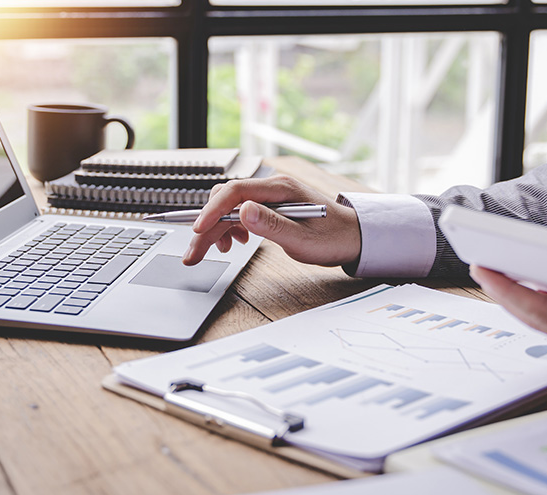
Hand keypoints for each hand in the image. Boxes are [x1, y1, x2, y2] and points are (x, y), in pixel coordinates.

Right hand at [183, 175, 361, 266]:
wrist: (352, 237)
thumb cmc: (333, 238)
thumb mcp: (303, 239)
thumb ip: (272, 225)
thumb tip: (243, 211)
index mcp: (280, 188)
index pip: (235, 191)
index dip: (212, 210)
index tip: (198, 230)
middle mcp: (272, 187)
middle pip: (226, 200)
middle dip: (207, 227)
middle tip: (194, 254)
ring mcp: (269, 195)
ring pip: (229, 207)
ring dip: (216, 228)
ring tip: (218, 250)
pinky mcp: (269, 206)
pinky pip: (239, 211)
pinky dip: (229, 227)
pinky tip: (234, 241)